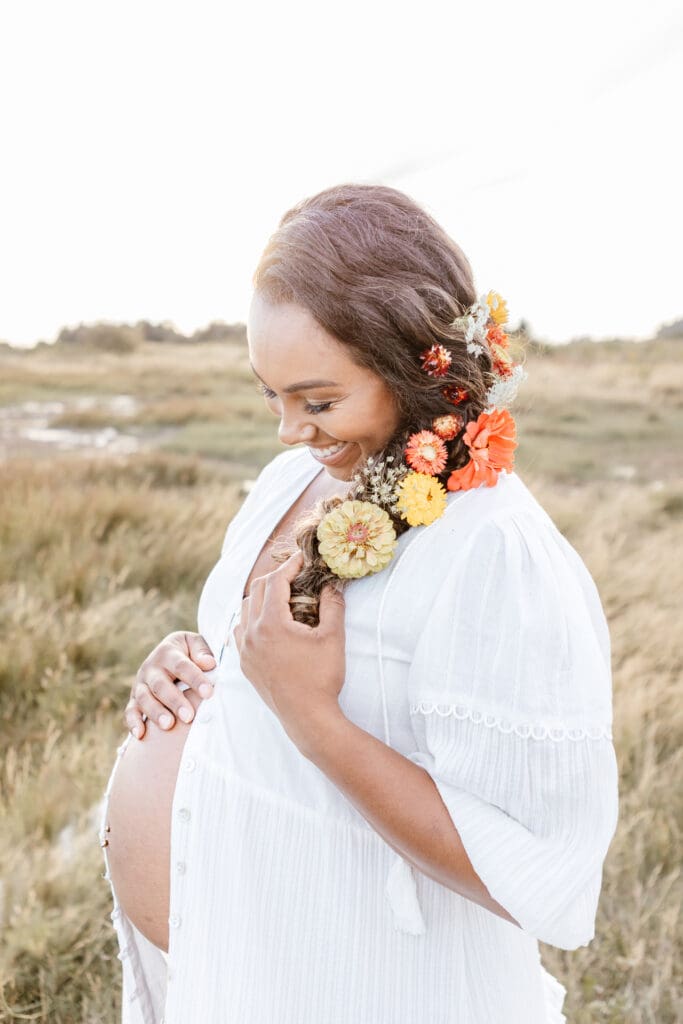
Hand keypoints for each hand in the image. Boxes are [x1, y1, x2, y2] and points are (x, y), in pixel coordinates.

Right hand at [124, 630, 216, 739]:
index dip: (195, 679)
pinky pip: (130, 710)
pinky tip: (140, 734)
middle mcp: (150, 667)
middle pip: (160, 685)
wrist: (167, 654)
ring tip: (168, 725)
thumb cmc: (188, 653)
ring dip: (155, 712)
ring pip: (144, 698)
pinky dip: (133, 722)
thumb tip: (209, 663)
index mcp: (167, 652)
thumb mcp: (194, 644)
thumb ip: (202, 651)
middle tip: (188, 716)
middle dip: (174, 701)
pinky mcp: (134, 698)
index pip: (181, 666)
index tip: (208, 693)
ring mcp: (140, 683)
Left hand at [233, 550, 346, 752]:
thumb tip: (332, 584)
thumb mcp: (333, 637)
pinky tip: (267, 623)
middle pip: (257, 591)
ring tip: (282, 596)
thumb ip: (332, 604)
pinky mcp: (245, 664)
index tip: (303, 558)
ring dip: (261, 597)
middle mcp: (252, 633)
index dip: (290, 565)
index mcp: (271, 623)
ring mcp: (245, 650)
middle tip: (296, 574)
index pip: (276, 581)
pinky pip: (239, 631)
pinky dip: (251, 619)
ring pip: (244, 610)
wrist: (308, 717)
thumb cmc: (322, 677)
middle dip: (276, 578)